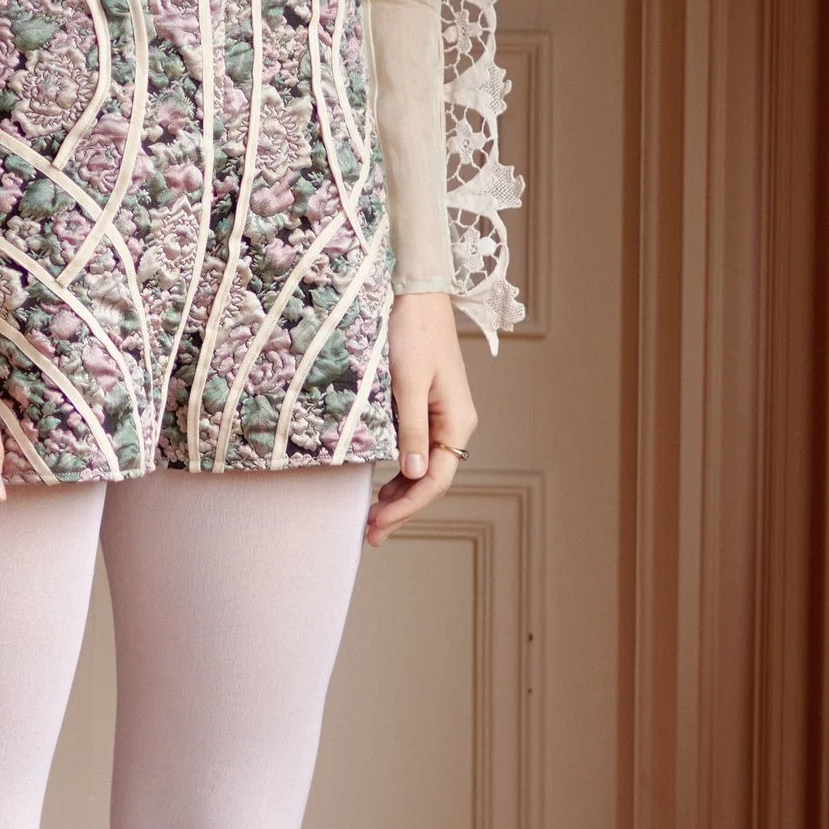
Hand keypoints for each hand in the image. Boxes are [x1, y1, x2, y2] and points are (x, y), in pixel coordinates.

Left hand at [365, 292, 475, 545]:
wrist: (417, 295)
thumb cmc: (413, 333)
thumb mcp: (407, 382)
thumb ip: (412, 430)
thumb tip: (413, 474)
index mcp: (457, 422)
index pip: (436, 480)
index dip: (407, 507)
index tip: (378, 524)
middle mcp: (455, 425)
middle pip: (431, 480)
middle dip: (402, 509)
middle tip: (371, 533)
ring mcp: (443, 418)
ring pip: (425, 469)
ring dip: (401, 495)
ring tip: (374, 517)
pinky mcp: (428, 409)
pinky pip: (418, 451)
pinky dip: (402, 474)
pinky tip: (385, 487)